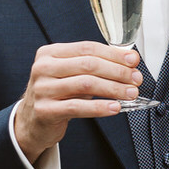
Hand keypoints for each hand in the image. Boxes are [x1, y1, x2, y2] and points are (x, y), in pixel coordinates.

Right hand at [12, 42, 141, 162]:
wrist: (32, 121)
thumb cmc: (58, 94)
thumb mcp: (73, 74)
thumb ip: (97, 65)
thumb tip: (129, 60)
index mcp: (50, 53)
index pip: (87, 48)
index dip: (113, 54)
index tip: (133, 61)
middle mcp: (43, 68)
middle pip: (88, 65)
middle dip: (117, 71)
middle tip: (136, 79)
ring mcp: (42, 89)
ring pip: (86, 84)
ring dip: (113, 88)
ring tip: (131, 93)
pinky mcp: (45, 110)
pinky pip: (78, 107)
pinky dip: (100, 107)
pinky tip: (115, 107)